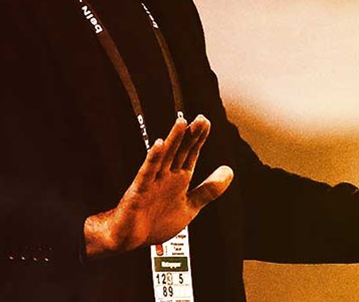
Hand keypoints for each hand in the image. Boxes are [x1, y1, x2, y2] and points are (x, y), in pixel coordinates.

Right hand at [84, 115, 233, 258]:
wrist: (130, 238)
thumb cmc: (155, 222)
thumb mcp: (190, 206)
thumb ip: (209, 190)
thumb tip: (229, 172)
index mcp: (178, 179)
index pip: (191, 154)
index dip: (199, 139)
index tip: (206, 123)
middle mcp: (166, 177)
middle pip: (180, 151)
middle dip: (190, 135)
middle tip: (201, 119)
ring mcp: (152, 181)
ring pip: (165, 157)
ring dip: (173, 140)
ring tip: (181, 124)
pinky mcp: (139, 190)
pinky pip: (146, 172)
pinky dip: (152, 159)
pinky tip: (158, 145)